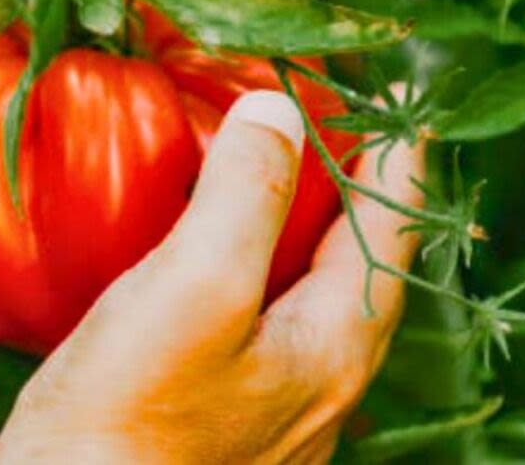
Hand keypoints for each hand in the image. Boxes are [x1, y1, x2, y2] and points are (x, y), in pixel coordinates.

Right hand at [0, 90, 424, 463]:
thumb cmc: (127, 425)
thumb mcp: (195, 291)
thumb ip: (246, 198)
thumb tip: (279, 112)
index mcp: (333, 346)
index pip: (391, 230)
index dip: (395, 157)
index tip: (397, 100)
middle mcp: (318, 380)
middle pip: (356, 262)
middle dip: (351, 189)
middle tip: (334, 123)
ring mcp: (270, 403)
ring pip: (305, 292)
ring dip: (298, 226)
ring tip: (271, 172)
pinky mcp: (216, 412)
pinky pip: (256, 317)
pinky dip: (247, 264)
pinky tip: (202, 254)